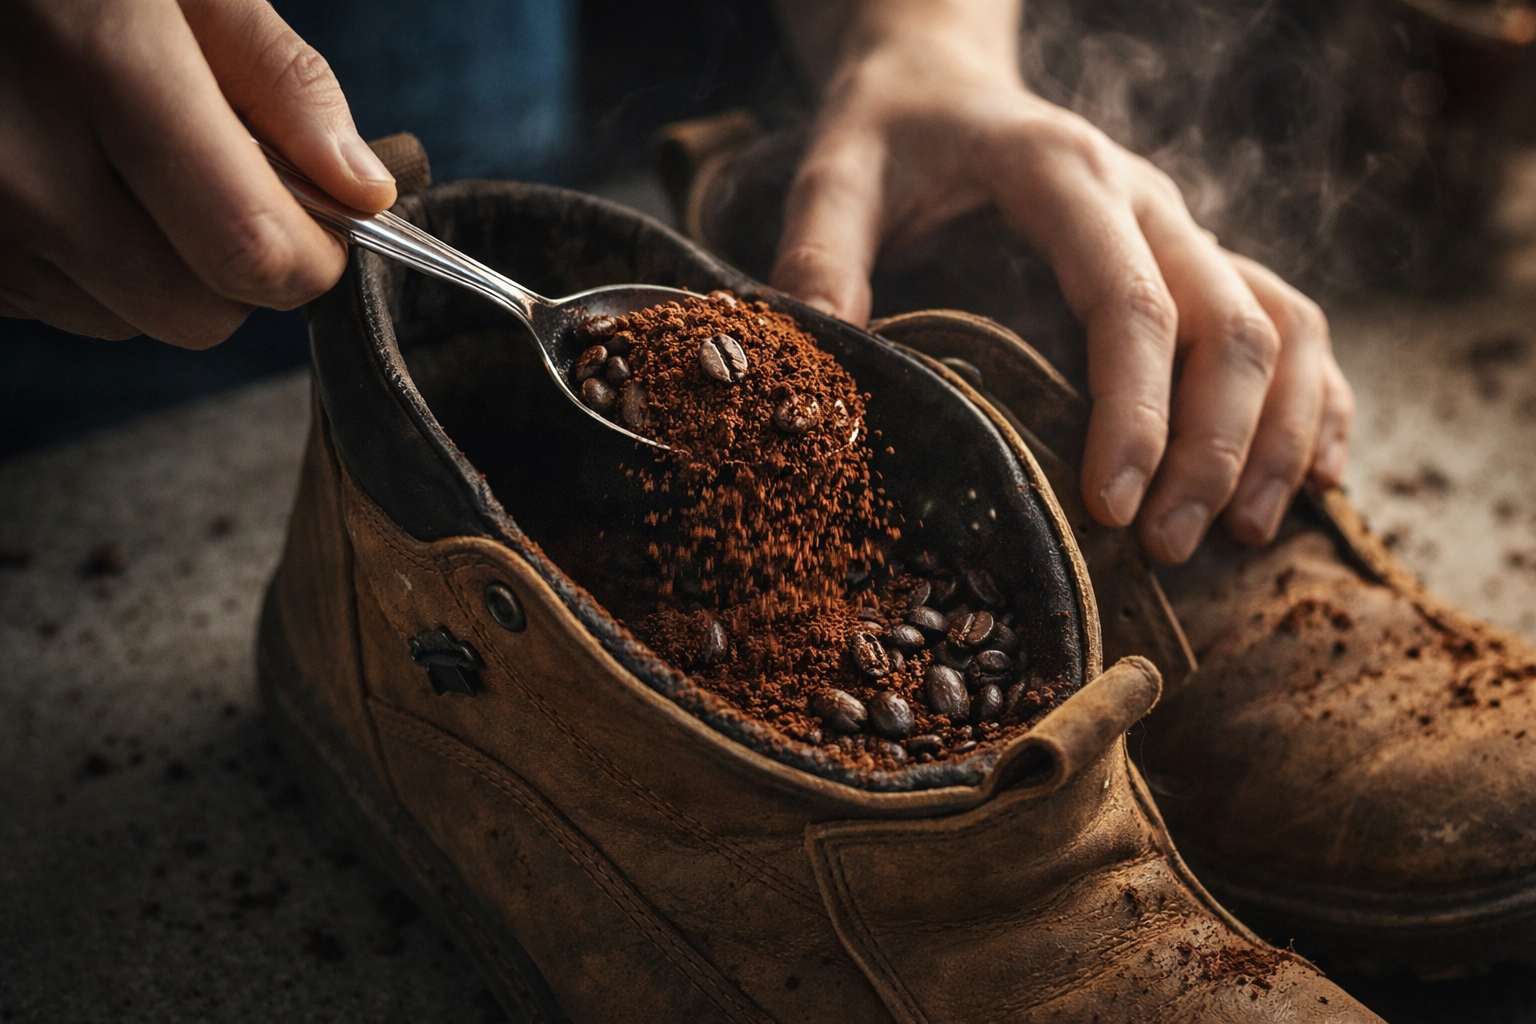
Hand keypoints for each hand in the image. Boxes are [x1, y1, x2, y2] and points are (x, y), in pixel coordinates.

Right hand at [0, 0, 395, 347]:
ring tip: (127, 163)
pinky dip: (92, 264)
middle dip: (243, 270)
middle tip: (227, 182)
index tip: (325, 218)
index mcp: (102, 73)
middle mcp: (22, 167)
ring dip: (163, 268)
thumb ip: (285, 84)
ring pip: (128, 320)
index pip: (252, 250)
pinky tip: (73, 176)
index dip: (314, 253)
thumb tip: (364, 193)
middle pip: (197, 312)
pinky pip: (63, 307)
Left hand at [771, 27, 1353, 562]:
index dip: (1134, 410)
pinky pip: (1292, 317)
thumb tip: (818, 346)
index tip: (1115, 508)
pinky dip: (1313, 397)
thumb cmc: (891, 134)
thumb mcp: (837, 173)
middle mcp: (1145, 198)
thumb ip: (821, 249)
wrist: (941, 79)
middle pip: (1228, 324)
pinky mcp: (1194, 254)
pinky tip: (1313, 474)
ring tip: (1245, 533)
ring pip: (1280, 324)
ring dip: (1276, 433)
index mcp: (1063, 175)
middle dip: (1213, 448)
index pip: (1127, 301)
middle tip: (1167, 551)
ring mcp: (1181, 226)